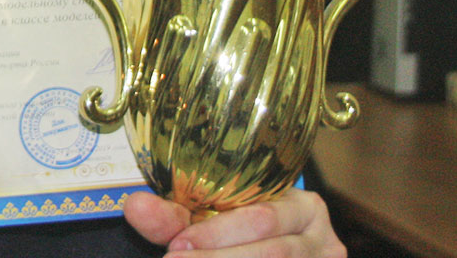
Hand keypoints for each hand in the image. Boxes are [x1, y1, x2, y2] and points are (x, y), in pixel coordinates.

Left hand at [124, 189, 344, 256]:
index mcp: (301, 205)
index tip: (175, 245)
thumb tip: (134, 205)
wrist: (265, 250)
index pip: (261, 216)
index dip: (217, 232)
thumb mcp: (211, 222)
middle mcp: (321, 238)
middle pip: (274, 251)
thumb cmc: (238, 236)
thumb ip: (175, 217)